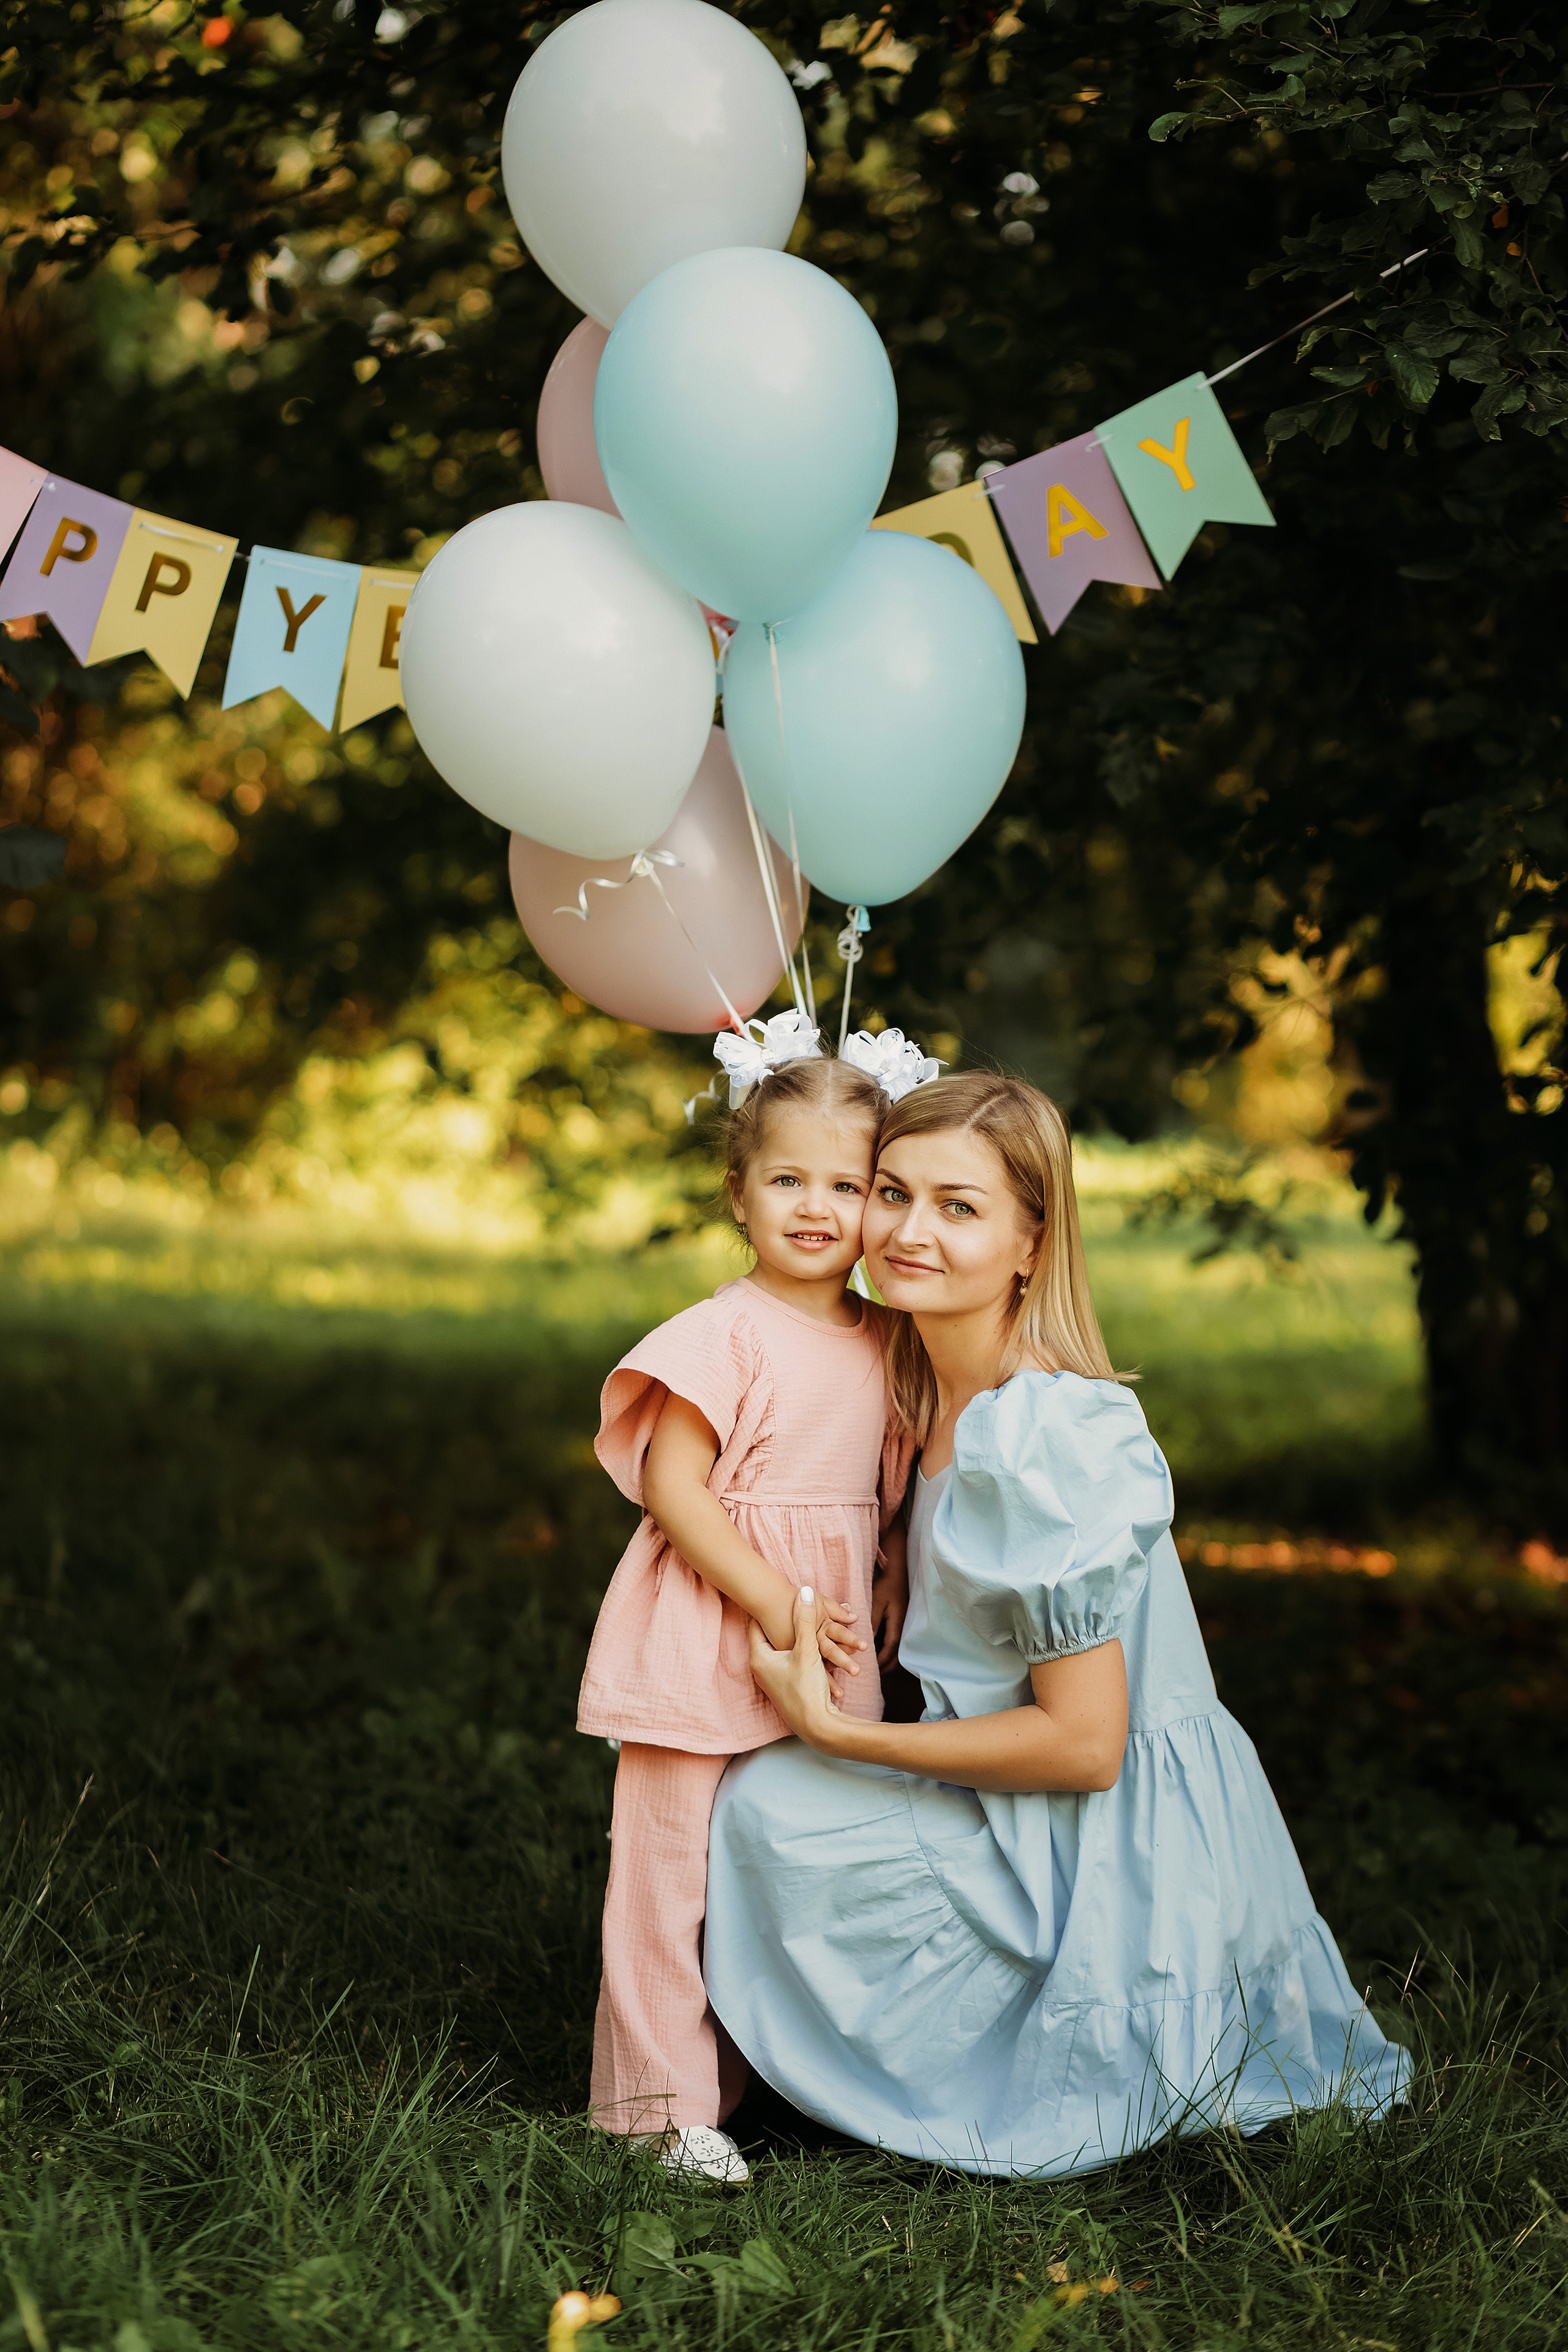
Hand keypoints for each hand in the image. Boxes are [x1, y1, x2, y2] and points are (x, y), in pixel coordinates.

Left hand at [748, 1586, 843, 1747]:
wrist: (818, 1727)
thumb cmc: (807, 1690)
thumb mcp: (807, 1651)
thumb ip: (805, 1620)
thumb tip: (804, 1590)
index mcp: (759, 1657)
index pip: (757, 1623)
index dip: (766, 1607)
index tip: (773, 1591)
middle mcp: (761, 1667)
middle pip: (770, 1634)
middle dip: (784, 1619)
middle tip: (790, 1599)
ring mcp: (773, 1677)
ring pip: (783, 1647)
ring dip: (795, 1634)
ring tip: (804, 1617)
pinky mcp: (786, 1684)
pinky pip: (791, 1659)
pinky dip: (801, 1649)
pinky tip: (813, 1642)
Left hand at [870, 1558, 907, 1667]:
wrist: (898, 1573)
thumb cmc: (886, 1586)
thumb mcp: (877, 1603)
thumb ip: (873, 1622)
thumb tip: (867, 1642)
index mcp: (897, 1625)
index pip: (890, 1650)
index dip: (881, 1662)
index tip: (870, 1671)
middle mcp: (903, 1628)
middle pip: (897, 1654)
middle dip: (886, 1666)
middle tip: (873, 1674)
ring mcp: (904, 1626)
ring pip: (897, 1649)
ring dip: (887, 1658)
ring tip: (874, 1665)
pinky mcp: (901, 1622)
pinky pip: (895, 1640)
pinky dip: (888, 1649)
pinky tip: (877, 1649)